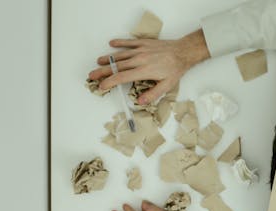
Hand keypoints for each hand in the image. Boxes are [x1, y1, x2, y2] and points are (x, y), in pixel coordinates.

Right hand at [88, 29, 210, 103]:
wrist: (183, 52)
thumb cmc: (175, 69)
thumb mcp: (167, 86)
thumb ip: (152, 94)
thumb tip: (140, 101)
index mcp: (144, 71)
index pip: (121, 77)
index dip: (109, 82)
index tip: (102, 86)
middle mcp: (140, 59)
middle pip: (117, 66)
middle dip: (103, 71)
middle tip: (92, 75)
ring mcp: (141, 50)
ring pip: (120, 55)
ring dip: (108, 58)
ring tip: (98, 62)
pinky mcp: (144, 43)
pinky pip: (129, 42)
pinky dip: (120, 43)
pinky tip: (112, 44)